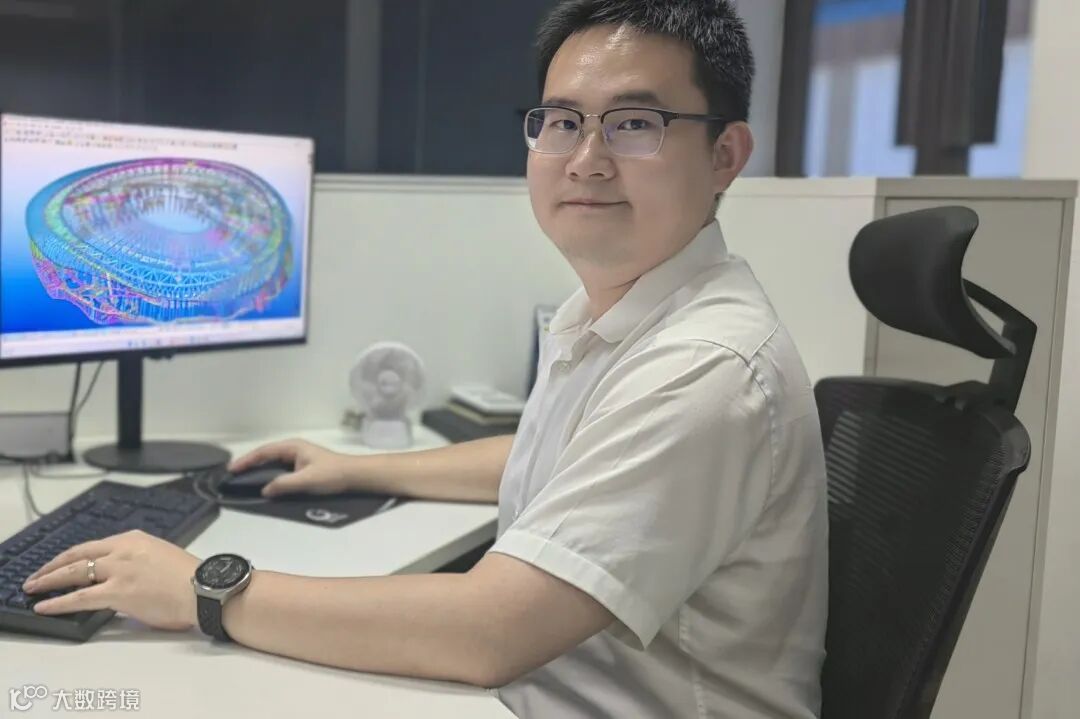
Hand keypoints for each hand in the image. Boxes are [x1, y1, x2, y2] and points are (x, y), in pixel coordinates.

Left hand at [21, 530, 199, 630]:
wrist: (206, 590)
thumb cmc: (191, 580)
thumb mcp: (161, 558)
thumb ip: (137, 563)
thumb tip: (119, 579)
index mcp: (136, 539)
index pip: (95, 546)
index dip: (73, 555)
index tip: (61, 562)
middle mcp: (124, 549)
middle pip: (79, 554)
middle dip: (53, 565)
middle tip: (37, 574)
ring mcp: (120, 569)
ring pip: (75, 572)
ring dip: (49, 579)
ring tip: (33, 587)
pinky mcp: (118, 591)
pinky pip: (80, 597)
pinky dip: (58, 601)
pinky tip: (45, 605)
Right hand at [228, 439, 352, 496]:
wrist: (355, 475)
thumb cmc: (333, 474)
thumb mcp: (307, 480)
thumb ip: (284, 484)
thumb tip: (264, 490)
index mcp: (293, 447)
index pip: (264, 452)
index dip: (247, 460)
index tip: (232, 469)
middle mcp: (294, 450)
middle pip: (266, 456)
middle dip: (250, 464)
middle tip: (233, 475)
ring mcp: (298, 458)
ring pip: (273, 464)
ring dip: (259, 471)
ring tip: (244, 480)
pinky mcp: (303, 468)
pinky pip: (281, 470)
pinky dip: (270, 476)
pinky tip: (265, 485)